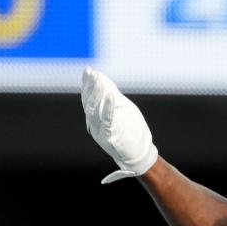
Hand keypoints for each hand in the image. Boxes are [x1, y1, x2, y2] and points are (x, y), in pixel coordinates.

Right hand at [81, 67, 157, 183]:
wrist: (138, 154)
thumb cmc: (130, 131)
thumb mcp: (121, 111)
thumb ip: (113, 97)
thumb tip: (105, 80)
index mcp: (96, 117)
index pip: (89, 98)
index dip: (88, 84)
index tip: (88, 71)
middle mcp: (95, 123)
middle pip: (90, 102)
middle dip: (90, 86)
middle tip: (89, 72)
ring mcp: (101, 131)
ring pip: (95, 110)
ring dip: (97, 94)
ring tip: (99, 80)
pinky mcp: (110, 137)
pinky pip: (107, 121)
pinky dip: (108, 108)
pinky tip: (110, 96)